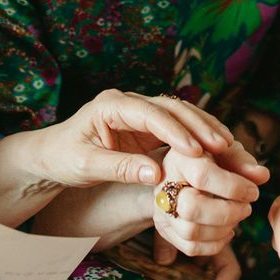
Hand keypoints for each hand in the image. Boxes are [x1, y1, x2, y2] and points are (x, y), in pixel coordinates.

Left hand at [39, 89, 236, 188]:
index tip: (197, 152)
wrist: (50, 155)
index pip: (151, 114)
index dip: (176, 132)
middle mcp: (129, 103)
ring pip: (180, 114)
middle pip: (172, 108)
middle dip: (200, 126)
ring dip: (205, 129)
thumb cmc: (63, 158)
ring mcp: (140, 113)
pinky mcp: (147, 127)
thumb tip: (157, 176)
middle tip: (225, 146)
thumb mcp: (86, 166)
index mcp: (111, 105)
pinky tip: (218, 149)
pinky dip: (199, 137)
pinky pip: (178, 127)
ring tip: (230, 148)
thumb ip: (120, 168)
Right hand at [147, 140, 266, 257]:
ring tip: (238, 217)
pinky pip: (191, 247)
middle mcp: (163, 185)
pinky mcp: (165, 229)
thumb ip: (243, 161)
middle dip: (227, 212)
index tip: (253, 191)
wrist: (185, 169)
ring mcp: (161, 210)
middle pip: (192, 208)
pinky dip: (216, 244)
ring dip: (223, 229)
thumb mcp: (225, 151)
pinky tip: (228, 230)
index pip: (203, 176)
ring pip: (191, 231)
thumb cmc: (210, 157)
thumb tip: (262, 176)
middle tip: (247, 207)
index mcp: (179, 158)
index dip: (233, 187)